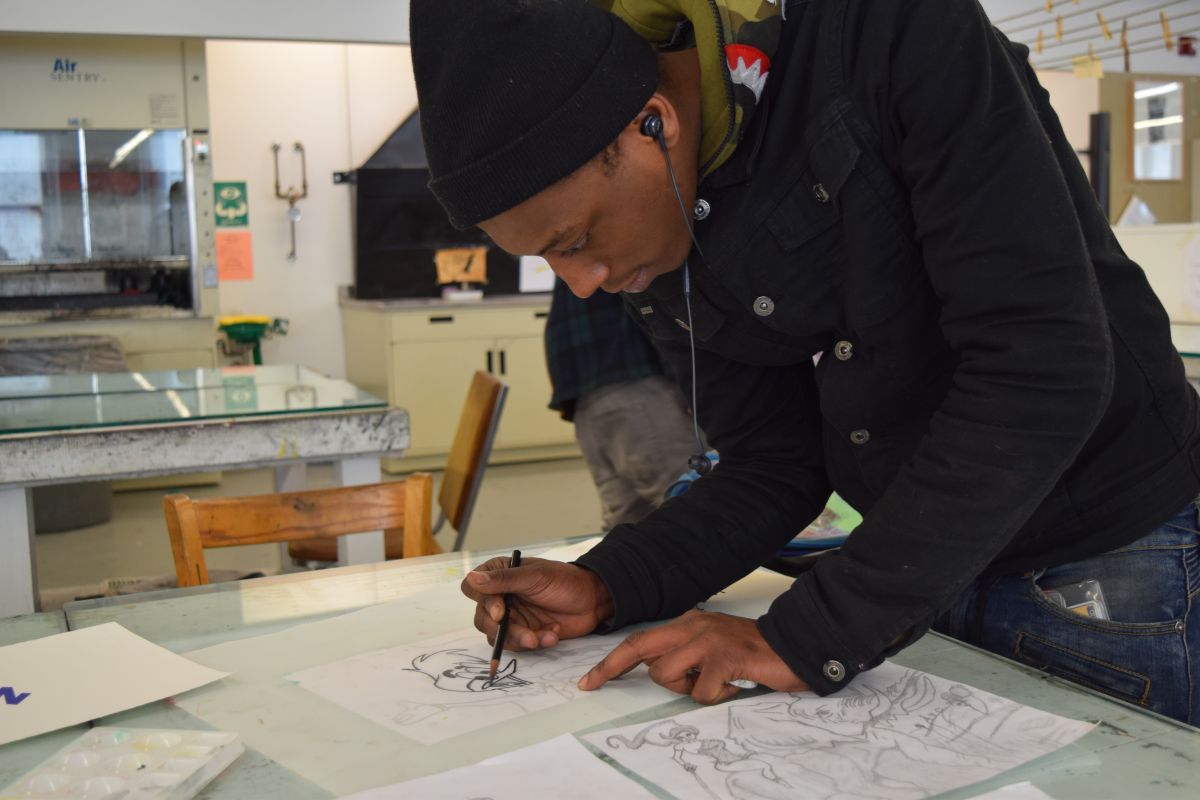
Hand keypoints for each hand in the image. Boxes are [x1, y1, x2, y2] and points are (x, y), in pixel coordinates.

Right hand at [462, 557, 613, 650]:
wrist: (593, 600)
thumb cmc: (565, 580)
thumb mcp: (535, 576)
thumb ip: (504, 579)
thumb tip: (472, 577)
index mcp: (500, 575)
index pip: (473, 589)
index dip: (483, 602)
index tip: (501, 612)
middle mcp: (501, 597)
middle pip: (482, 618)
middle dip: (502, 629)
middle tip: (524, 634)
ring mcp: (512, 617)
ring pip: (497, 636)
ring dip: (518, 639)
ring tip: (539, 638)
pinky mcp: (524, 633)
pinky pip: (517, 645)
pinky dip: (534, 643)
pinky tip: (552, 635)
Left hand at [578, 610, 809, 703]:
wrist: (794, 645)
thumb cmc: (751, 654)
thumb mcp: (711, 648)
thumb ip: (684, 655)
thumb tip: (656, 672)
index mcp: (687, 624)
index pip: (640, 641)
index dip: (611, 662)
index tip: (588, 680)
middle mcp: (692, 626)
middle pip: (642, 651)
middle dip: (624, 669)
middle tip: (616, 683)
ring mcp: (707, 640)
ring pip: (668, 675)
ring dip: (690, 689)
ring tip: (719, 681)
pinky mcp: (723, 658)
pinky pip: (700, 692)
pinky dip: (717, 697)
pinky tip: (735, 685)